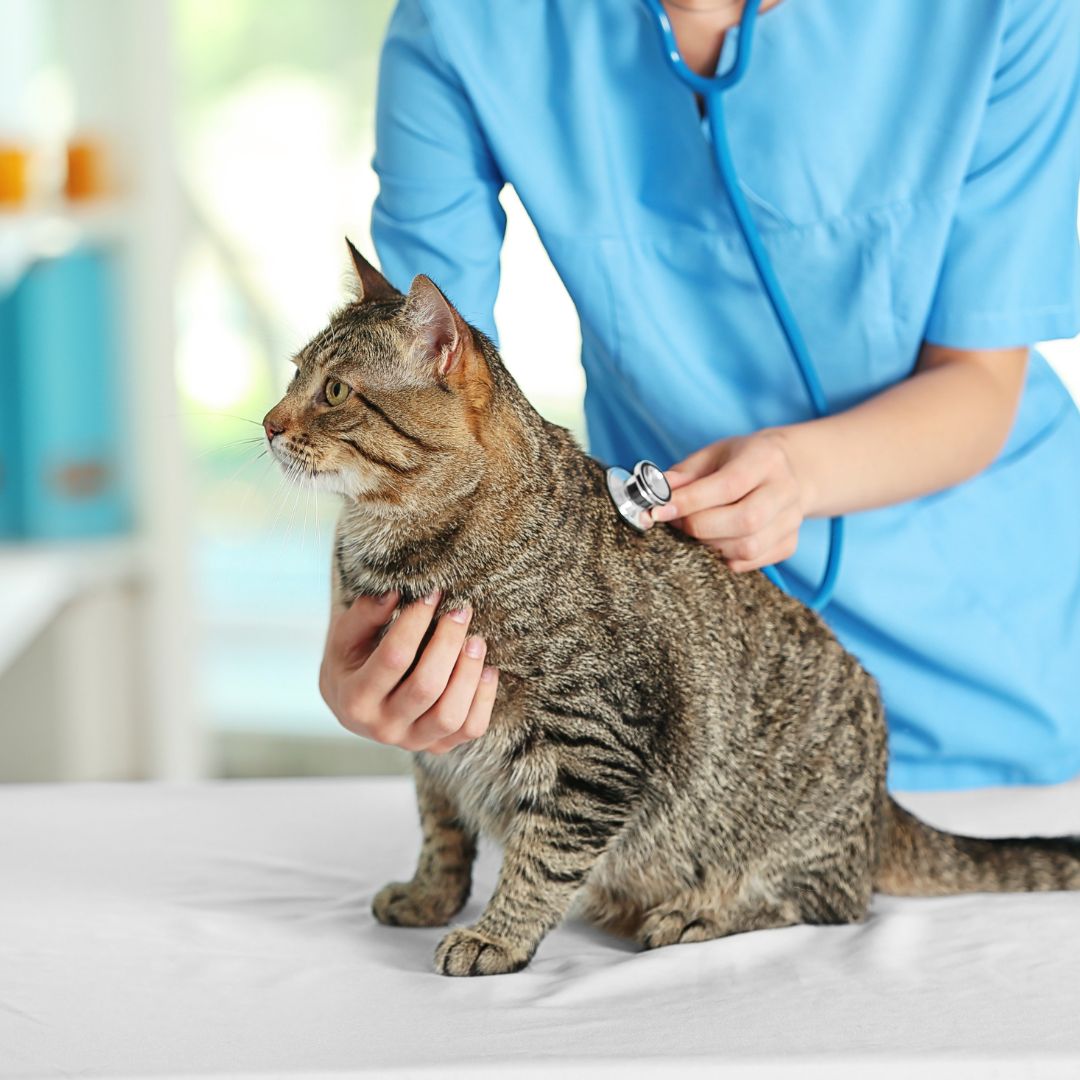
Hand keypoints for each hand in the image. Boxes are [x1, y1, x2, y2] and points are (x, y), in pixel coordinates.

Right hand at [319, 591, 498, 753]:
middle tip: (460, 610)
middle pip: (426, 687)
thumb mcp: (346, 635)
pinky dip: (484, 699)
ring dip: (469, 672)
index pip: (394, 657)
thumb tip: (395, 593)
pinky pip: (471, 729)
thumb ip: (365, 613)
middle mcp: (382, 727)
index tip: (432, 594)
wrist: (352, 701)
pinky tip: (487, 669)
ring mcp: (411, 741)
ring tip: (476, 639)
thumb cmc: (352, 660)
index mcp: (354, 699)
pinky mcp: (437, 746)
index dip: (416, 622)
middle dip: (449, 642)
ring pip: (450, 715)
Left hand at [648, 430, 809, 571]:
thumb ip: (683, 474)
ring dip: (712, 545)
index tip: (659, 510)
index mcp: (765, 458)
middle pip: (744, 520)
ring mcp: (792, 519)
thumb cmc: (740, 461)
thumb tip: (655, 493)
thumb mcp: (712, 455)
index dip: (691, 501)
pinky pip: (754, 561)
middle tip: (677, 522)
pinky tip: (717, 540)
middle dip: (700, 526)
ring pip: (749, 547)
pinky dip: (728, 557)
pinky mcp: (790, 543)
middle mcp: (785, 489)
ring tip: (696, 531)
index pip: (729, 485)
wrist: (787, 471)